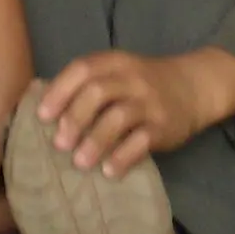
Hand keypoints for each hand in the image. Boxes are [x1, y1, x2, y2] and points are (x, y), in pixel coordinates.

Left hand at [36, 49, 220, 175]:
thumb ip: (87, 84)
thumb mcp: (118, 72)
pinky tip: (109, 171)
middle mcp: (133, 79)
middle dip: (74, 119)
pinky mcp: (165, 126)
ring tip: (80, 163)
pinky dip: (123, 157)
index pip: (83, 69)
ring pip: (119, 117)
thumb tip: (40, 106)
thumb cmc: (142, 85)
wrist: (194, 86)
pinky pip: (142, 141)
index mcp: (115, 62)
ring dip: (95, 141)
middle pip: (98, 92)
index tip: (42, 116)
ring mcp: (151, 102)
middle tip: (58, 144)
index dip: (60, 91)